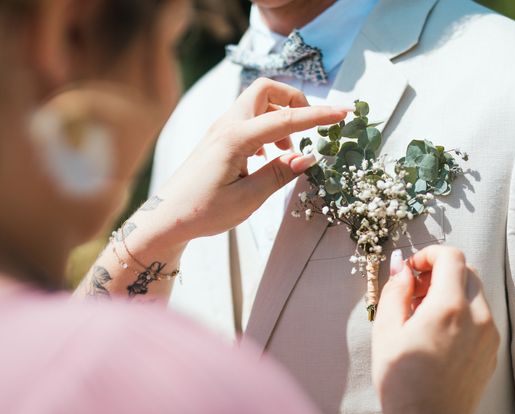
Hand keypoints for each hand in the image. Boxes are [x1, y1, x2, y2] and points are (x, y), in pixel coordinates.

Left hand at [151, 79, 349, 243]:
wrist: (167, 218)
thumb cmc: (203, 212)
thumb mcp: (247, 199)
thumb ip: (279, 174)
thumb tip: (307, 157)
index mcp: (236, 139)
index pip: (286, 120)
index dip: (318, 116)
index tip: (343, 113)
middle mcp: (227, 126)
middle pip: (267, 90)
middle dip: (293, 101)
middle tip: (309, 128)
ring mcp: (220, 130)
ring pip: (257, 104)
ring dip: (280, 118)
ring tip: (287, 152)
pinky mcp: (218, 139)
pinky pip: (248, 119)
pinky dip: (267, 129)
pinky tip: (268, 156)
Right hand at [372, 246, 498, 413]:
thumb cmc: (401, 380)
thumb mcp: (386, 330)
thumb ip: (395, 291)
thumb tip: (403, 269)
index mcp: (450, 306)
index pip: (452, 257)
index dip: (429, 254)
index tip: (412, 269)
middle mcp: (478, 316)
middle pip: (467, 272)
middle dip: (441, 271)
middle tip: (415, 291)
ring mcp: (489, 335)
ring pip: (476, 294)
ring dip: (452, 291)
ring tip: (424, 315)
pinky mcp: (492, 351)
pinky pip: (481, 317)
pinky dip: (462, 312)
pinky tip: (439, 334)